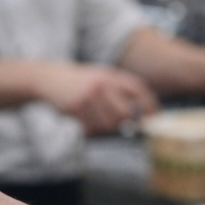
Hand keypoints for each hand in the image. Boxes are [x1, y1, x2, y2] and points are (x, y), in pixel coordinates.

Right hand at [31, 61, 159, 134]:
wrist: (50, 79)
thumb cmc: (80, 82)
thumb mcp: (101, 77)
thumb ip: (119, 90)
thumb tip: (138, 114)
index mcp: (111, 75)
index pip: (137, 89)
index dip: (149, 104)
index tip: (154, 116)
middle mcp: (101, 84)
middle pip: (124, 113)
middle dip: (127, 124)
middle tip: (125, 127)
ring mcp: (88, 96)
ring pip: (107, 124)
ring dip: (106, 128)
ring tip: (97, 121)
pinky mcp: (75, 107)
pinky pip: (91, 127)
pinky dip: (91, 129)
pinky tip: (84, 121)